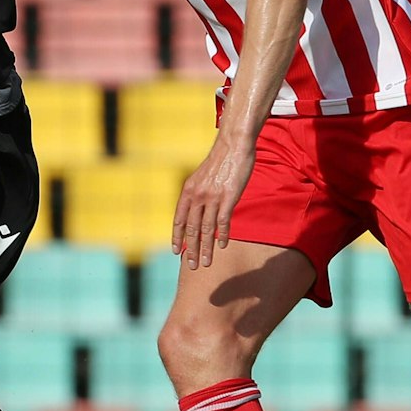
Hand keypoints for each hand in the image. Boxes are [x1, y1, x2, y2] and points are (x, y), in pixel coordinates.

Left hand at [172, 138, 254, 269]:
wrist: (233, 144)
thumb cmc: (220, 161)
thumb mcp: (201, 177)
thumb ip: (197, 193)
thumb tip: (196, 210)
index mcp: (188, 190)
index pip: (179, 219)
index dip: (177, 237)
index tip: (177, 252)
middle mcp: (197, 195)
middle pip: (191, 229)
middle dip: (191, 249)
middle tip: (192, 266)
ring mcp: (212, 197)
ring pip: (206, 229)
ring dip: (206, 248)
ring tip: (206, 263)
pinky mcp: (228, 197)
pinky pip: (222, 222)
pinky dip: (222, 235)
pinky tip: (222, 245)